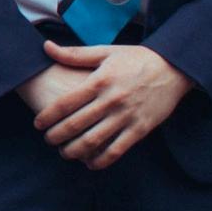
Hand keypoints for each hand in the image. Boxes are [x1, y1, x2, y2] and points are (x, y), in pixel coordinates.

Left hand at [25, 41, 191, 169]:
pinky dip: (100, 160)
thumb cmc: (136, 59)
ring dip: (74, 151)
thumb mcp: (106, 52)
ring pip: (93, 141)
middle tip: (47, 140)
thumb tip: (46, 47)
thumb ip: (75, 54)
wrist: (174, 68)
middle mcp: (111, 100)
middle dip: (56, 136)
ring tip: (64, 152)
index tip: (37, 124)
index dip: (47, 116)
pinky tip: (90, 163)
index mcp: (99, 81)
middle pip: (75, 124)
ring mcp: (126, 116)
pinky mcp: (140, 129)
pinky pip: (116, 150)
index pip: (65, 103)